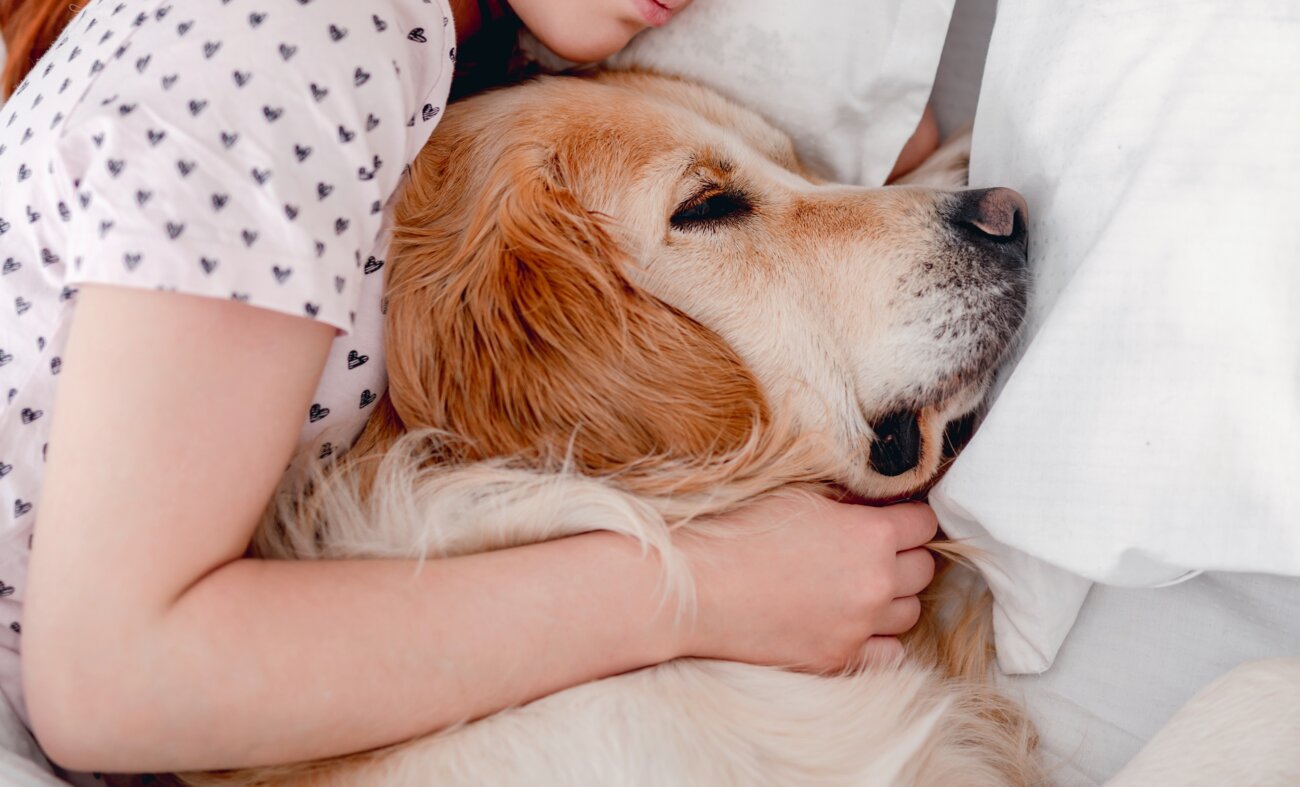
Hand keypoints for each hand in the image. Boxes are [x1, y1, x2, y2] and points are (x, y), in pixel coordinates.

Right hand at [673, 493, 936, 671]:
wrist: (695, 588)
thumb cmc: (738, 530)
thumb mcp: (799, 496)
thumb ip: (848, 503)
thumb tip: (874, 504)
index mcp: (871, 535)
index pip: (924, 524)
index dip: (907, 517)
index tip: (889, 518)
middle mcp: (876, 583)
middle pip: (923, 569)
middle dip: (903, 555)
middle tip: (869, 549)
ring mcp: (859, 627)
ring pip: (909, 612)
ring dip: (891, 597)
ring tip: (856, 585)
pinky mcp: (838, 659)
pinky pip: (888, 653)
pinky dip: (877, 637)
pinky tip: (850, 621)